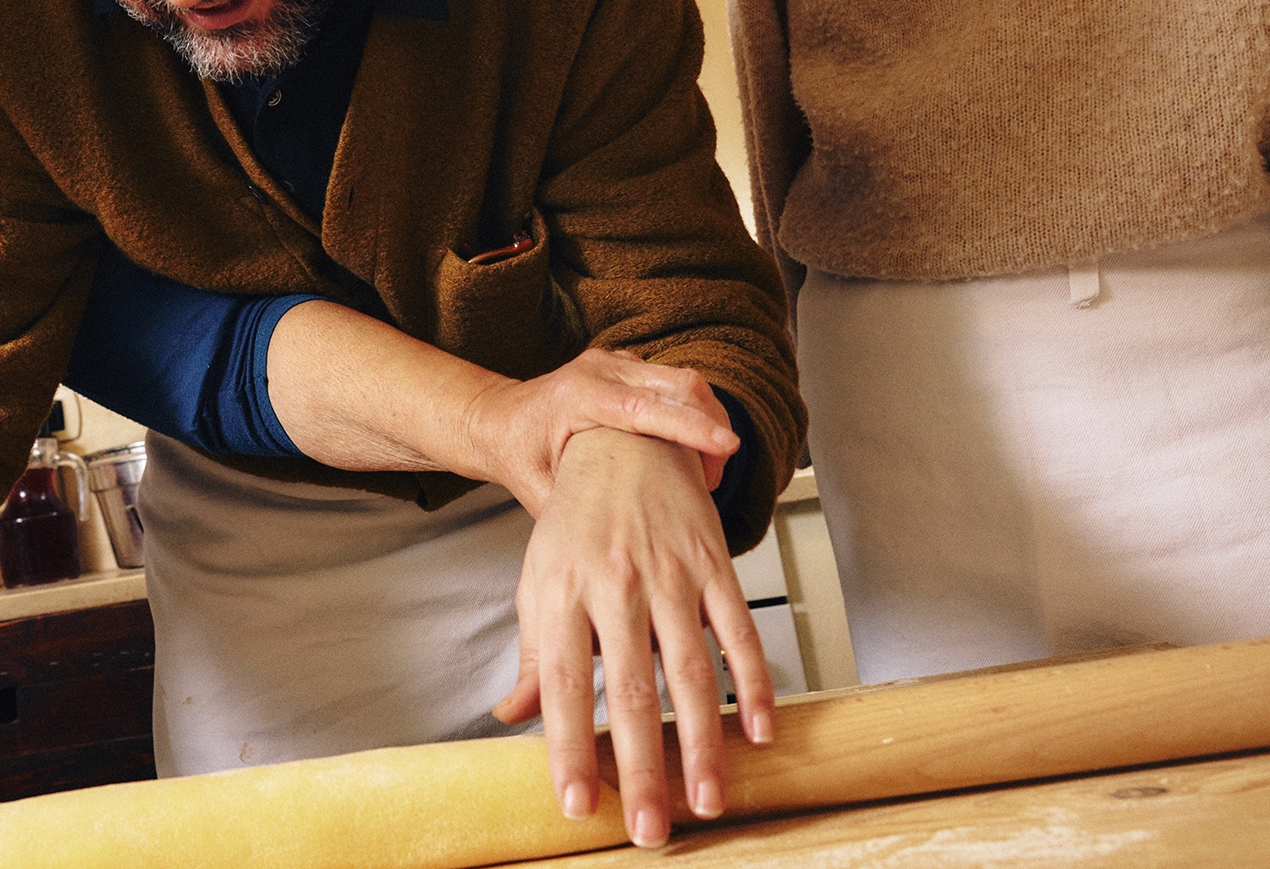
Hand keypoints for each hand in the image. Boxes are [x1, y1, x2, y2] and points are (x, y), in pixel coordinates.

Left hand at [463, 348, 740, 515]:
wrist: (497, 420)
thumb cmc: (516, 453)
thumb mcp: (540, 491)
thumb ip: (578, 511)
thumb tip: (618, 547)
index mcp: (576, 397)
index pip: (645, 407)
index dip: (690, 427)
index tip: (727, 445)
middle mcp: (599, 370)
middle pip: (678, 384)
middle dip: (711, 426)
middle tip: (711, 479)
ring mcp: (614, 363)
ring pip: (682, 380)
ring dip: (705, 420)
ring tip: (701, 472)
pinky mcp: (626, 367)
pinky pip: (672, 382)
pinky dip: (690, 412)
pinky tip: (685, 451)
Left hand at [491, 429, 773, 850]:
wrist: (623, 440)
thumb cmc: (574, 524)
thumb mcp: (538, 582)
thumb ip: (532, 654)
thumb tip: (512, 715)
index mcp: (562, 594)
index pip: (562, 684)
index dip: (569, 747)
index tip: (576, 803)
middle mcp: (614, 585)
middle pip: (629, 689)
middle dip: (641, 766)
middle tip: (650, 828)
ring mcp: (669, 574)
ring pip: (690, 669)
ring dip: (700, 741)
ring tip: (706, 800)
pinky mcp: (713, 563)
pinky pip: (739, 630)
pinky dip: (752, 681)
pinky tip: (757, 730)